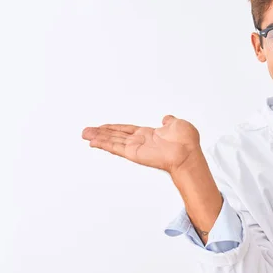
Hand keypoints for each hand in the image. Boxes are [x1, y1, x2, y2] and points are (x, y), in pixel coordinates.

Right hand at [82, 115, 200, 173]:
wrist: (188, 152)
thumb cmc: (187, 141)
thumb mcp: (177, 124)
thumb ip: (169, 121)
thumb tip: (166, 118)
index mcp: (150, 134)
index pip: (127, 130)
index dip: (115, 128)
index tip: (103, 127)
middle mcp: (141, 141)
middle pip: (116, 136)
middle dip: (101, 133)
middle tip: (86, 131)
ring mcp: (136, 148)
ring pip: (113, 141)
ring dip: (98, 138)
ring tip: (85, 135)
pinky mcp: (134, 154)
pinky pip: (116, 148)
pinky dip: (104, 145)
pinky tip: (93, 142)